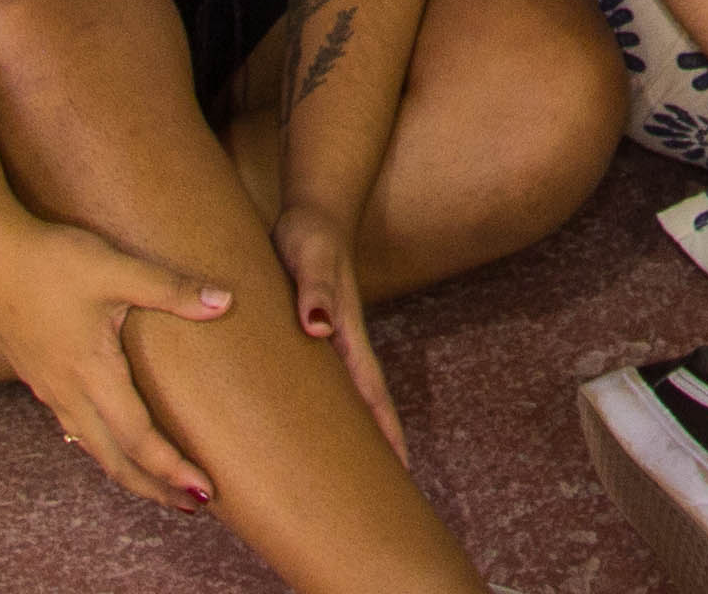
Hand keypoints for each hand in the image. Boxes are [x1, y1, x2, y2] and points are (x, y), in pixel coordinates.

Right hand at [0, 212, 239, 508]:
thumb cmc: (49, 260)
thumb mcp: (115, 268)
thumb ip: (170, 289)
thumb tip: (224, 301)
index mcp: (91, 374)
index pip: (139, 439)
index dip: (173, 469)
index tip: (204, 489)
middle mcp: (67, 392)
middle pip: (115, 460)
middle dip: (154, 487)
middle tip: (191, 504)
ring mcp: (48, 388)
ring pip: (92, 447)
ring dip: (128, 470)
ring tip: (159, 481)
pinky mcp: (38, 375)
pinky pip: (75, 428)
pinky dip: (104, 448)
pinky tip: (114, 439)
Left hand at [274, 199, 413, 454]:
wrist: (313, 212)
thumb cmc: (308, 236)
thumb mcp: (308, 257)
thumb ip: (314, 289)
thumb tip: (317, 328)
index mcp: (345, 335)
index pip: (371, 394)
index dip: (385, 433)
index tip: (399, 471)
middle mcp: (343, 345)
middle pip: (366, 407)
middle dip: (378, 448)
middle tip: (384, 495)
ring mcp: (330, 345)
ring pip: (346, 401)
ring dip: (354, 435)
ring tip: (352, 478)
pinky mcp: (313, 339)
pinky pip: (323, 386)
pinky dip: (325, 413)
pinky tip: (311, 432)